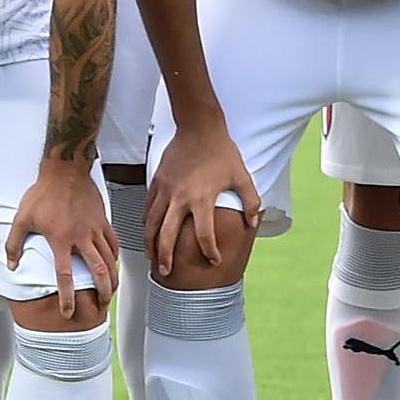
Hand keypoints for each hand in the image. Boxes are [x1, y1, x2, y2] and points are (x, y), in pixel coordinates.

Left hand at [10, 161, 117, 321]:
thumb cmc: (44, 192)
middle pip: (98, 272)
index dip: (68, 297)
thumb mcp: (22, 217)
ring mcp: (95, 229)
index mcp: (61, 239)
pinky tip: (114, 264)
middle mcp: (81, 237)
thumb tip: (11, 264)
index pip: (66, 276)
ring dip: (112, 278)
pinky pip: (114, 243)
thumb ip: (14, 243)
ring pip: (110, 259)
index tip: (69, 312)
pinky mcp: (103, 220)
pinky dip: (116, 256)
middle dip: (102, 292)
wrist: (66, 169)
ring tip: (111, 290)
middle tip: (101, 305)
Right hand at [145, 123, 260, 277]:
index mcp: (202, 199)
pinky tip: (148, 231)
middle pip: (166, 236)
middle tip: (167, 273)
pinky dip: (146, 223)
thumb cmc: (221, 150)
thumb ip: (250, 201)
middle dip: (166, 258)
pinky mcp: (157, 182)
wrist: (198, 126)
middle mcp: (180, 198)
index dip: (210, 252)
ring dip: (150, 244)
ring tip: (152, 258)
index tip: (214, 260)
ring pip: (151, 224)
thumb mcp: (242, 175)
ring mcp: (165, 190)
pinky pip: (148, 208)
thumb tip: (252, 222)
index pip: (204, 236)